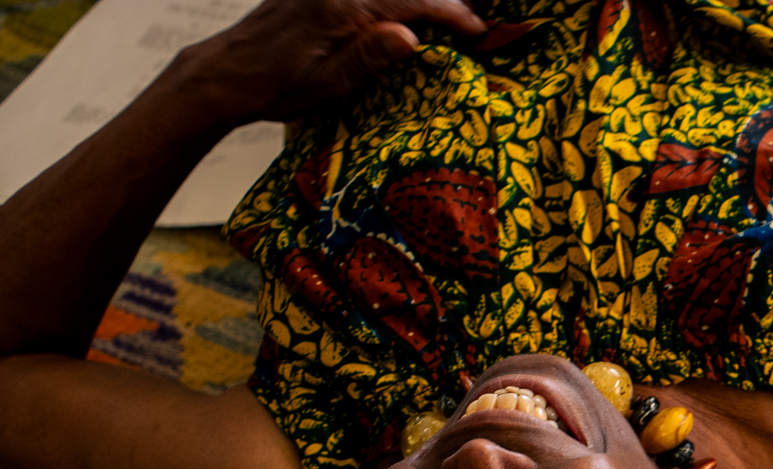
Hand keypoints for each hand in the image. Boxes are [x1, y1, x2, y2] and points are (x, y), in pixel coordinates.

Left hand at [167, 0, 486, 126]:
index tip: (478, 28)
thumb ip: (368, 56)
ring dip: (418, 0)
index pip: (408, 1)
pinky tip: (406, 12)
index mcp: (338, 7)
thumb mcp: (326, 83)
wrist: (224, 73)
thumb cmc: (273, 86)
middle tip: (474, 18)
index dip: (449, 12)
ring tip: (449, 13)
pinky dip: (394, 1)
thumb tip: (411, 35)